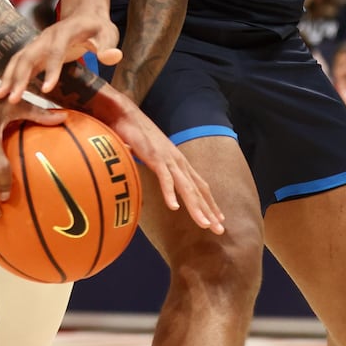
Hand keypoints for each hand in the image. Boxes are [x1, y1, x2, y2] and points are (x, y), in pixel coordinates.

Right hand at [0, 11, 122, 102]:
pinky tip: (3, 93)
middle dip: (18, 77)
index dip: (51, 69)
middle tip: (11, 99)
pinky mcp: (35, 51)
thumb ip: (109, 46)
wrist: (84, 13)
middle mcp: (46, 36)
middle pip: (28, 56)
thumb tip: (112, 58)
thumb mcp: (108, 33)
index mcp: (64, 32)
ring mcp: (38, 43)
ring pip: (18, 59)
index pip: (56, 51)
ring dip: (8, 77)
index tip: (46, 90)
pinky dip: (9, 77)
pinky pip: (19, 64)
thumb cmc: (98, 26)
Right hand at [94, 92, 224, 234]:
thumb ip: (155, 168)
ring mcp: (168, 159)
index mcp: (178, 162)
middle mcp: (178, 161)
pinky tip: (174, 207)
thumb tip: (156, 182)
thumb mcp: (151, 156)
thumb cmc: (136, 135)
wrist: (125, 115)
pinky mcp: (155, 158)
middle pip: (198, 190)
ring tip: (204, 224)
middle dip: (210, 211)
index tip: (218, 219)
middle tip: (219, 230)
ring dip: (196, 207)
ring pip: (186, 188)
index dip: (210, 203)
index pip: (199, 186)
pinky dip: (170, 193)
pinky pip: (164, 178)